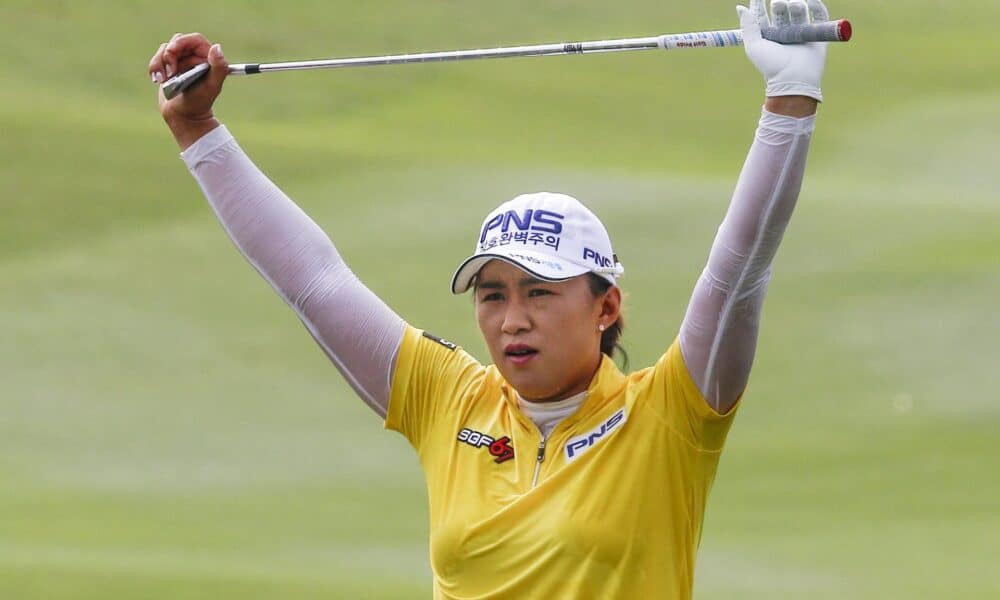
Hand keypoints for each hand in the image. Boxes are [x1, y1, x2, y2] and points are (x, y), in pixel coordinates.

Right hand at [148, 33, 228, 148]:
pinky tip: (158, 80)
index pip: (195, 39)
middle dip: (169, 55)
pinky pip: (157, 58)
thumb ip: (218, 68)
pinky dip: (155, 67)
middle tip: (171, 72)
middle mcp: (195, 57)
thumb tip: (216, 47)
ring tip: (164, 80)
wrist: (184, 117)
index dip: (182, 41)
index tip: (172, 50)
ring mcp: (181, 61)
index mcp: (208, 59)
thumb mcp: (212, 86)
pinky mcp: (168, 67)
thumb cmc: (200, 103)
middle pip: (177, 42)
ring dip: (160, 62)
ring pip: (165, 49)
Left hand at [737, 0, 828, 101]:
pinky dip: (816, 5)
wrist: (793, 78)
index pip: (763, 15)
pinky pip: (819, 15)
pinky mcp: (818, 34)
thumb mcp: (754, 46)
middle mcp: (784, 33)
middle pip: (782, 11)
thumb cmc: (771, 65)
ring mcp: (802, 33)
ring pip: (799, 10)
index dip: (759, 4)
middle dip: (779, 4)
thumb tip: (740, 7)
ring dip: (796, 4)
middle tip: (778, 4)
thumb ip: (748, 26)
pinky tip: (811, 0)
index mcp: (768, 36)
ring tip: (794, 5)